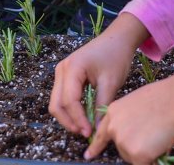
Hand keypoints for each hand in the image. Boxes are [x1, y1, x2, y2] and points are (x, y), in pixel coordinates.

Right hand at [50, 13, 150, 136]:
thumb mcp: (110, 83)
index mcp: (72, 69)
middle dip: (68, 121)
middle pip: (56, 104)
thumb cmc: (115, 57)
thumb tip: (98, 130)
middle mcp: (61, 70)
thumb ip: (101, 106)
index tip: (89, 132)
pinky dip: (70, 109)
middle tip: (85, 133)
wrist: (117, 39)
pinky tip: (84, 117)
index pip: (69, 101)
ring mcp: (61, 72)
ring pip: (57, 102)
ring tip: (85, 127)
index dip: (78, 119)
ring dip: (68, 117)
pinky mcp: (65, 76)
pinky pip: (62, 97)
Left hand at [85, 67, 173, 163]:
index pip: (101, 134)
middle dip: (134, 147)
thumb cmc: (165, 97)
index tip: (88, 155)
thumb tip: (135, 133)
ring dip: (144, 153)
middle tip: (151, 134)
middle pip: (121, 148)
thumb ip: (128, 119)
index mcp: (113, 112)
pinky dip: (152, 159)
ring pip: (133, 157)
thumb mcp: (136, 104)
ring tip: (158, 134)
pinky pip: (144, 163)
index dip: (95, 147)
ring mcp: (123, 142)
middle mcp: (113, 128)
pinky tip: (160, 144)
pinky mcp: (136, 154)